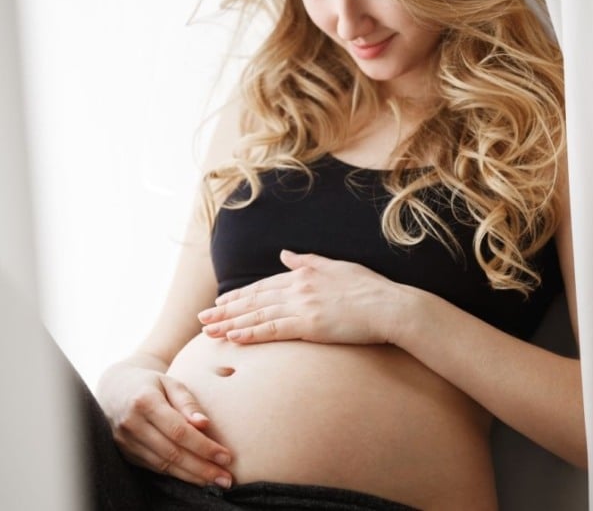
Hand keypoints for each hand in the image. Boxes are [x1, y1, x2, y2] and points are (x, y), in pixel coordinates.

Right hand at [97, 364, 232, 487]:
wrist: (115, 388)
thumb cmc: (150, 383)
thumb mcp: (170, 382)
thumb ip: (188, 402)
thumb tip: (204, 424)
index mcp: (144, 401)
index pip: (179, 431)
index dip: (204, 447)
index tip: (226, 457)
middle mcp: (132, 424)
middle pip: (172, 453)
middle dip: (202, 468)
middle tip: (226, 478)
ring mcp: (125, 441)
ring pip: (163, 465)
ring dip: (192, 476)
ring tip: (216, 480)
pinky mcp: (125, 453)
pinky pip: (155, 467)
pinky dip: (177, 474)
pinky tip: (195, 477)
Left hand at [197, 250, 408, 344]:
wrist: (390, 306)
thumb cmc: (370, 288)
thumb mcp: (337, 266)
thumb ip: (308, 261)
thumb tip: (285, 253)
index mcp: (304, 274)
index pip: (263, 286)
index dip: (239, 295)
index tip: (220, 303)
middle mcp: (298, 287)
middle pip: (253, 300)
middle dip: (225, 310)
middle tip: (202, 320)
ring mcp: (302, 306)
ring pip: (258, 315)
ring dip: (231, 324)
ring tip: (209, 332)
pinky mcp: (309, 325)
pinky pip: (273, 330)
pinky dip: (251, 334)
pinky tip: (234, 339)